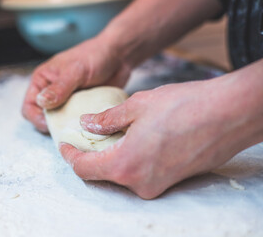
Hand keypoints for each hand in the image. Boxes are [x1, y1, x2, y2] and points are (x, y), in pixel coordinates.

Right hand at [22, 37, 130, 132]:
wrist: (119, 56)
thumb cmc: (94, 56)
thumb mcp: (76, 71)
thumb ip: (59, 87)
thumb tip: (41, 102)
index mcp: (42, 81)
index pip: (29, 107)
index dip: (36, 118)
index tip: (51, 125)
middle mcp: (51, 92)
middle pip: (43, 118)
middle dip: (52, 125)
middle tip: (67, 129)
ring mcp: (66, 101)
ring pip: (60, 121)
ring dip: (67, 127)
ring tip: (79, 129)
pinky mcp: (81, 107)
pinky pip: (75, 121)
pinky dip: (80, 126)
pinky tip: (89, 126)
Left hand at [60, 75, 262, 198]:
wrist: (228, 114)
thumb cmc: (183, 106)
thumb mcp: (136, 106)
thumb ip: (107, 120)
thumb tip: (87, 124)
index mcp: (125, 165)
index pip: (84, 169)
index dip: (70, 156)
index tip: (64, 145)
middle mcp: (139, 183)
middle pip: (102, 174)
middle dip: (91, 156)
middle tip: (87, 137)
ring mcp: (157, 186)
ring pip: (122, 174)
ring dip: (112, 157)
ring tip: (111, 135)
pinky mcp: (172, 182)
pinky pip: (142, 174)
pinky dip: (131, 160)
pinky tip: (135, 141)